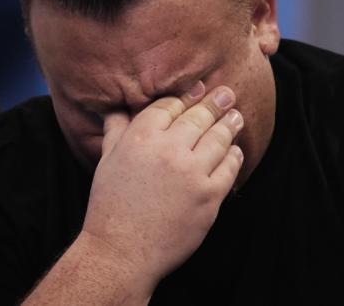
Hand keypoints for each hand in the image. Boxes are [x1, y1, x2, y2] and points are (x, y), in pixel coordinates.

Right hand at [80, 82, 243, 291]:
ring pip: (219, 138)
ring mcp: (192, 172)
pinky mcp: (210, 196)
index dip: (186, 96)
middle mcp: (168, 149)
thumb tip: (117, 109)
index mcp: (141, 136)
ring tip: (236, 116)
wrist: (121, 253)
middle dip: (216, 102)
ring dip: (230, 124)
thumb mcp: (106, 161)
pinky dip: (234, 156)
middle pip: (199, 116)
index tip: (198, 90)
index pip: (170, 105)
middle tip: (228, 93)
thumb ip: (116, 131)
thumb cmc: (110, 207)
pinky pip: (229, 168)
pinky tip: (235, 151)